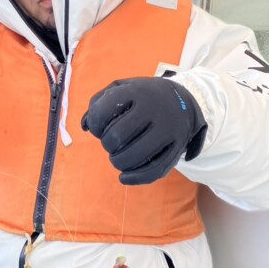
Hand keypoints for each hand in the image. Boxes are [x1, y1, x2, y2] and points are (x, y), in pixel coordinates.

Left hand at [81, 77, 206, 184]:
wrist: (182, 100)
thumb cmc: (142, 97)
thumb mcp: (121, 89)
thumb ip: (98, 103)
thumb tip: (85, 126)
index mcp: (136, 92)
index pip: (103, 112)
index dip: (94, 124)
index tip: (99, 128)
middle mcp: (153, 109)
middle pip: (116, 137)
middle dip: (107, 144)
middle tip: (111, 142)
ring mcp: (167, 129)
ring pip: (133, 156)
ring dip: (118, 161)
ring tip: (117, 157)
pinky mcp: (176, 147)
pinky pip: (154, 170)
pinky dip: (135, 178)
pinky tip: (123, 177)